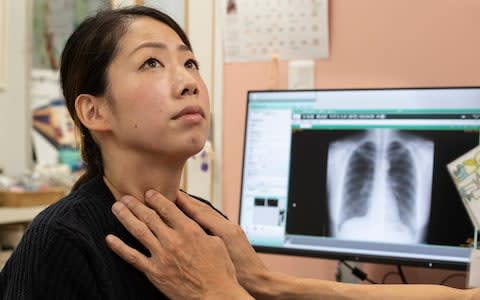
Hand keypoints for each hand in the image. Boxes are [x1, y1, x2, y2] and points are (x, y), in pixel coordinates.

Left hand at [105, 190, 251, 299]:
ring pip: (139, 231)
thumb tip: (191, 216)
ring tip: (116, 208)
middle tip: (126, 196)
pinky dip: (119, 247)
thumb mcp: (216, 242)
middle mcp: (173, 241)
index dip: (156, 198)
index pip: (168, 208)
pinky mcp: (154, 272)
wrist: (215, 296)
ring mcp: (162, 256)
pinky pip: (132, 257)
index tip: (148, 193)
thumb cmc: (221, 270)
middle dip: (136, 204)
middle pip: (150, 216)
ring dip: (125, 217)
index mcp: (190, 231)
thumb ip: (201, 227)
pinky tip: (109, 239)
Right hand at [174, 191, 276, 297]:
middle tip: (174, 193)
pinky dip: (204, 215)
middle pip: (205, 209)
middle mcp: (229, 226)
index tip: (173, 195)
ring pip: (210, 213)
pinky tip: (196, 217)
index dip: (186, 203)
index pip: (201, 213)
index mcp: (225, 231)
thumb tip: (189, 230)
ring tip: (182, 201)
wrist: (259, 280)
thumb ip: (207, 243)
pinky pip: (215, 220)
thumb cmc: (241, 275)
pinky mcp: (233, 234)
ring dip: (196, 206)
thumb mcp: (222, 258)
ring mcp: (232, 229)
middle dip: (189, 201)